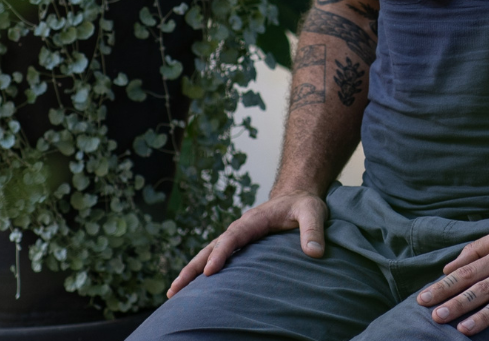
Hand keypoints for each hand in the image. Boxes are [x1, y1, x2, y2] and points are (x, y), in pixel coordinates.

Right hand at [166, 190, 326, 297]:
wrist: (296, 195)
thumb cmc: (304, 204)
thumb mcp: (313, 212)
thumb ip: (314, 230)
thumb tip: (315, 253)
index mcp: (254, 219)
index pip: (234, 236)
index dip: (221, 253)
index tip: (210, 272)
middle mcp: (241, 227)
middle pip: (212, 246)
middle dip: (193, 267)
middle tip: (175, 289)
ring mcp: (237, 235)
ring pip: (209, 252)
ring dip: (191, 271)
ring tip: (173, 293)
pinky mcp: (239, 244)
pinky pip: (216, 256)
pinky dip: (202, 270)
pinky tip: (193, 289)